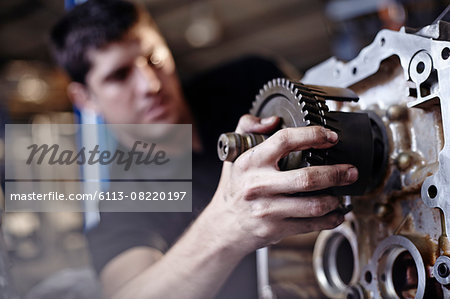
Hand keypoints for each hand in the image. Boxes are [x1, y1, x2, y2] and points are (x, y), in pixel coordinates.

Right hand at [207, 114, 357, 253]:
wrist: (225, 224)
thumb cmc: (235, 186)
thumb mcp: (233, 152)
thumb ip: (248, 126)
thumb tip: (272, 120)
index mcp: (250, 162)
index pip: (284, 141)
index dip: (312, 135)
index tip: (330, 137)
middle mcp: (259, 185)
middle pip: (307, 178)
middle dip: (336, 173)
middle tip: (351, 170)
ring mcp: (268, 209)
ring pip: (313, 204)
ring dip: (336, 198)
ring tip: (344, 192)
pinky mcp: (276, 229)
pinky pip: (311, 224)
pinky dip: (331, 219)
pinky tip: (336, 212)